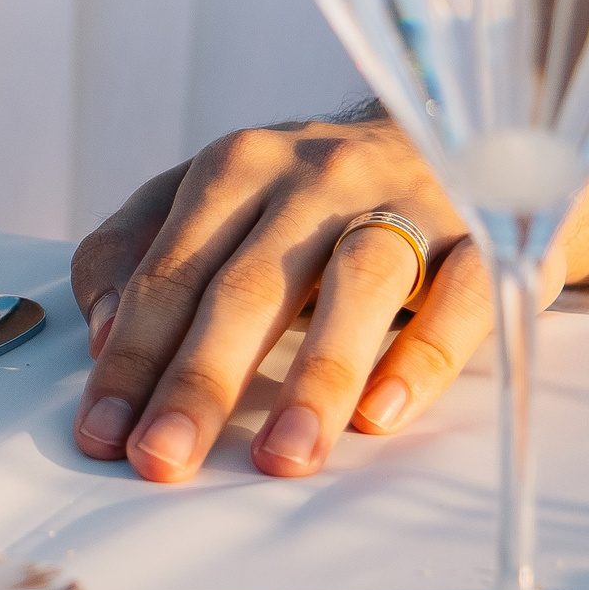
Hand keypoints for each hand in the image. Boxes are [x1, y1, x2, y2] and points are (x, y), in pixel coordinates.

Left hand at [68, 114, 588, 481]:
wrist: (452, 130)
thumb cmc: (306, 195)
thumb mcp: (210, 199)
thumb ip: (135, 252)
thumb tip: (98, 332)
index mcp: (235, 170)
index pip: (168, 275)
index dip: (131, 358)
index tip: (101, 436)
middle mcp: (316, 177)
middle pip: (250, 285)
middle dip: (200, 380)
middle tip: (164, 459)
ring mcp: (406, 200)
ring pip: (358, 284)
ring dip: (316, 375)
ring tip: (280, 457)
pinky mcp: (490, 232)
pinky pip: (461, 294)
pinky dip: (424, 356)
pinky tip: (382, 415)